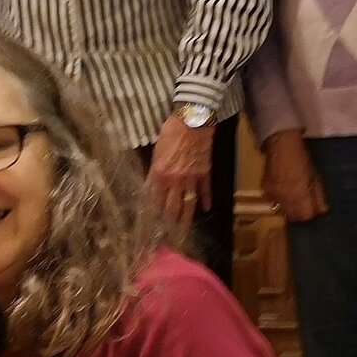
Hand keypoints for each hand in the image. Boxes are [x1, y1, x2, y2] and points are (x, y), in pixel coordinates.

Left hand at [147, 111, 214, 230]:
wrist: (192, 119)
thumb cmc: (170, 131)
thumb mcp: (156, 152)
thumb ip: (154, 171)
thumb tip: (150, 187)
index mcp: (160, 174)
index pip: (154, 200)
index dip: (153, 215)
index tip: (151, 227)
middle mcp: (175, 180)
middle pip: (172, 207)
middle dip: (170, 224)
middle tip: (168, 237)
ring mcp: (192, 178)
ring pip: (188, 203)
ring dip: (186, 219)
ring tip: (184, 232)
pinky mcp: (205, 172)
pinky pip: (205, 190)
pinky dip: (205, 200)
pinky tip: (206, 209)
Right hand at [259, 129, 327, 223]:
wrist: (281, 144)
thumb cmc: (302, 158)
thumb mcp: (315, 176)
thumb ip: (319, 195)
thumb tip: (323, 210)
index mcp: (299, 194)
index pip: (305, 217)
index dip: (311, 215)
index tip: (314, 210)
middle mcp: (285, 198)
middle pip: (293, 218)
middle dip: (300, 214)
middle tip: (305, 206)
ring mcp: (273, 195)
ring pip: (283, 212)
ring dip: (290, 209)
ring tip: (295, 199)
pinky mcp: (265, 191)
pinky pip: (274, 202)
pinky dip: (279, 201)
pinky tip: (284, 191)